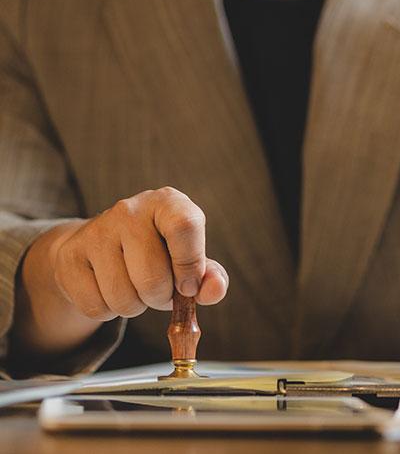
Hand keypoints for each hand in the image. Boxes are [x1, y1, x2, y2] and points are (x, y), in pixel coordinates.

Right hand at [17, 187, 228, 353]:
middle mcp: (130, 210)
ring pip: (123, 298)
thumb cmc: (160, 254)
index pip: (184, 227)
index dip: (190, 265)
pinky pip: (96, 306)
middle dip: (160, 298)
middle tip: (158, 288)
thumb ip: (211, 277)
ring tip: (134, 287)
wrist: (103, 247)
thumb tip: (214, 289)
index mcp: (168, 203)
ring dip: (135, 306)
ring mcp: (96, 230)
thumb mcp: (191, 260)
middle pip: (152, 277)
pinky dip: (108, 311)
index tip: (187, 286)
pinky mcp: (70, 255)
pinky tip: (109, 288)